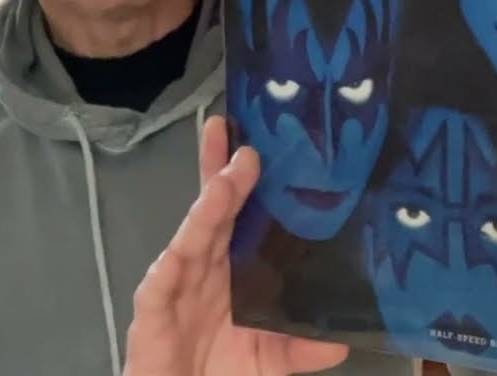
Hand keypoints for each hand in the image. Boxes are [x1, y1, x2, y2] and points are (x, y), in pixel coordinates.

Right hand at [123, 115, 349, 375]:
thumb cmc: (220, 372)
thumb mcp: (272, 360)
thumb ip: (302, 347)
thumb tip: (343, 340)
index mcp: (232, 266)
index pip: (237, 211)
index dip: (243, 178)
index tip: (262, 144)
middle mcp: (204, 266)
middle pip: (213, 210)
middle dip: (224, 174)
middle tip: (243, 144)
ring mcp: (176, 284)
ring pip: (191, 238)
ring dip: (205, 210)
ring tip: (222, 183)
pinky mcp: (153, 310)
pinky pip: (160, 284)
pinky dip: (170, 266)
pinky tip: (178, 252)